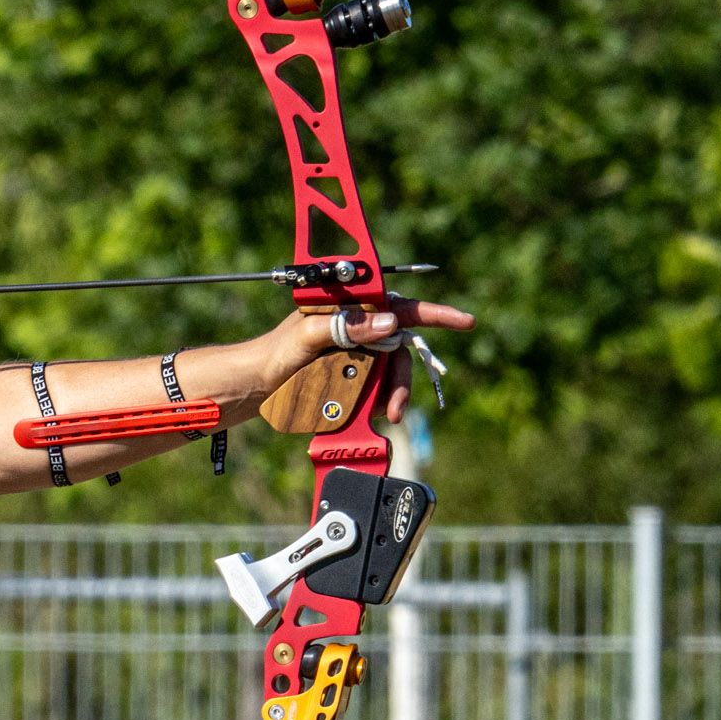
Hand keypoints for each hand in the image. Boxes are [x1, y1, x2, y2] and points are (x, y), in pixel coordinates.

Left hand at [256, 295, 474, 422]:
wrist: (256, 386)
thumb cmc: (275, 353)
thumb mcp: (308, 336)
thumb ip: (347, 326)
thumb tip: (391, 322)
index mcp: (352, 306)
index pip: (399, 304)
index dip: (435, 313)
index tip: (464, 322)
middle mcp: (360, 326)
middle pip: (401, 346)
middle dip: (403, 377)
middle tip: (395, 408)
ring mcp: (358, 352)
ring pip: (392, 371)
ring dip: (392, 393)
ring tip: (383, 415)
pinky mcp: (354, 375)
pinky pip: (377, 387)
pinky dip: (378, 400)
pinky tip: (369, 412)